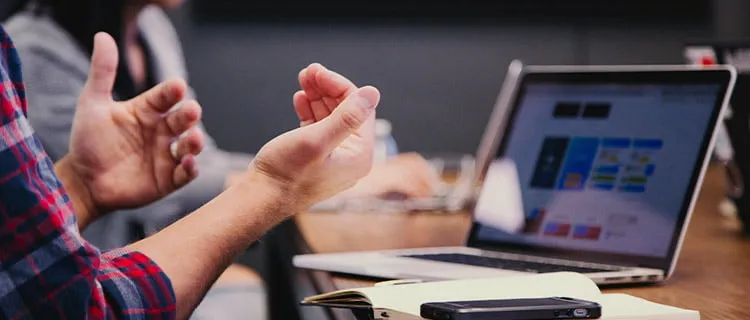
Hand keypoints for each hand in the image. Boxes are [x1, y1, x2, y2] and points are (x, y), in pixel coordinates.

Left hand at [59, 32, 204, 224]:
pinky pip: (185, 173)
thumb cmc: (88, 141)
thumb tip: (103, 36)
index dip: (172, 91)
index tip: (177, 86)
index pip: (165, 97)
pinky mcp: (168, 179)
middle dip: (190, 114)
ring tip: (193, 139)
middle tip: (191, 111)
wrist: (83, 181)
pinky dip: (191, 168)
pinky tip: (188, 163)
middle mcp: (161, 131)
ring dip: (195, 142)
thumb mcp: (92, 104)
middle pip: (183, 119)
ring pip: (190, 145)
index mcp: (147, 111)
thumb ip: (102, 73)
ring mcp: (166, 155)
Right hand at [293, 64, 437, 199]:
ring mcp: (334, 158)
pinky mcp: (316, 158)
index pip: (359, 109)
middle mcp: (351, 158)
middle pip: (346, 111)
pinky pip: (319, 128)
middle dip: (327, 89)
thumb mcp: (317, 140)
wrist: (260, 199)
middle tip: (309, 71)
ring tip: (303, 80)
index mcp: (359, 155)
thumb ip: (346, 117)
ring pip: (330, 117)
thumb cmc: (286, 174)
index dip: (339, 86)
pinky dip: (310, 111)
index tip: (318, 72)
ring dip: (317, 97)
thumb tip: (372, 93)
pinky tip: (300, 99)